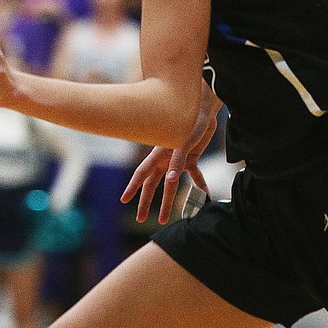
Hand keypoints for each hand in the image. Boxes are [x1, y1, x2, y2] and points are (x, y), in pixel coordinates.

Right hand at [120, 91, 217, 224]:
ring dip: (169, 200)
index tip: (123, 200)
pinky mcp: (191, 157)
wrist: (203, 107)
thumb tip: (172, 180)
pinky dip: (199, 184)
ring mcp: (178, 159)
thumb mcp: (182, 142)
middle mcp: (165, 159)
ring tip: (166, 218)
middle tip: (141, 219)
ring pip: (171, 184)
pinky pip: (194, 174)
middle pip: (153, 184)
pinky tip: (204, 195)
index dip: (132, 187)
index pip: (142, 173)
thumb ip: (178, 162)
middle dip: (146, 202)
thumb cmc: (188, 120)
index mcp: (158, 153)